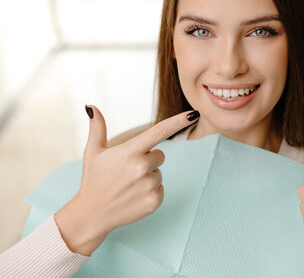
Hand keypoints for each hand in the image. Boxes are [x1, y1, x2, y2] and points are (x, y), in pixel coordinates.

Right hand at [54, 105, 198, 255]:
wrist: (91, 214)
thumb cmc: (93, 179)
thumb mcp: (93, 152)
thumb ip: (97, 128)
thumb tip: (91, 106)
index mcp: (129, 152)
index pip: (159, 131)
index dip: (179, 121)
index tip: (194, 113)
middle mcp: (141, 167)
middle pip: (160, 155)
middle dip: (148, 159)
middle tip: (128, 171)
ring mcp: (149, 186)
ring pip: (159, 172)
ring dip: (148, 176)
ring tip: (128, 185)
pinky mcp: (154, 201)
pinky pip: (161, 188)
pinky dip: (150, 191)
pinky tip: (134, 196)